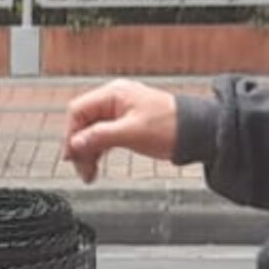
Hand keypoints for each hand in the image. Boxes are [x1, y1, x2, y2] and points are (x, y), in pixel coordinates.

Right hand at [63, 79, 180, 182]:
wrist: (197, 131)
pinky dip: (99, 151)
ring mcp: (120, 112)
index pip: (78, 111)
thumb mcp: (132, 132)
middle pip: (83, 123)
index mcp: (114, 94)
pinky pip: (103, 137)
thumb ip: (101, 136)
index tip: (72, 156)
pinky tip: (97, 165)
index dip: (71, 135)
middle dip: (80, 147)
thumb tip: (77, 142)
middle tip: (82, 169)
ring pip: (92, 132)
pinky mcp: (126, 124)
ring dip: (88, 152)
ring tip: (90, 173)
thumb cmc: (172, 126)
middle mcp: (114, 100)